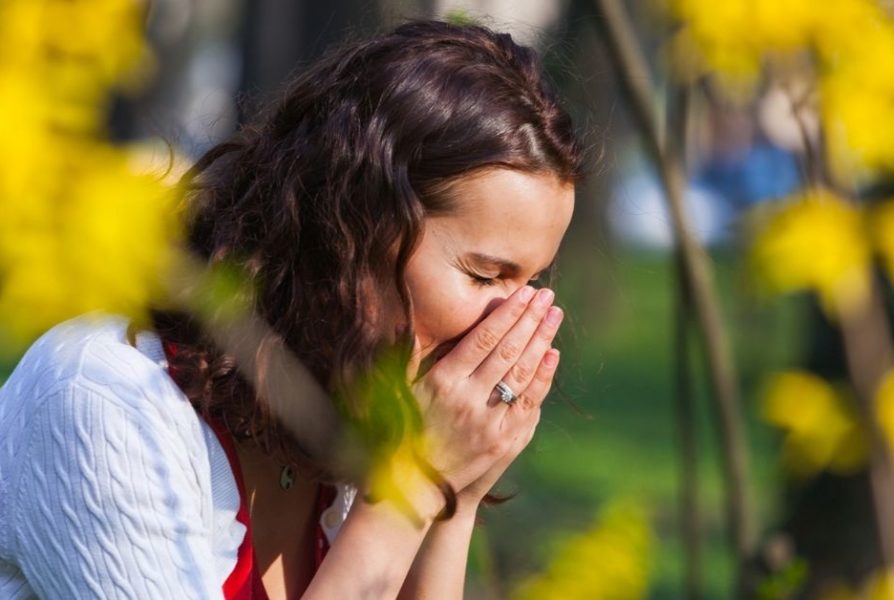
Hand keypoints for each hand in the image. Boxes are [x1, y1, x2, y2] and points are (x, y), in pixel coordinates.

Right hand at [409, 285, 563, 508]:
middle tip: (547, 295)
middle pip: (507, 350)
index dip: (507, 313)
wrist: (418, 486)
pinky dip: (543, 377)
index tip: (524, 293)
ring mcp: (488, 421)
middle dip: (530, 319)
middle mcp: (467, 398)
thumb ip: (409, 356)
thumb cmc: (405, 432)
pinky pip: (528, 403)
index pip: (483, 337)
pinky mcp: (503, 441)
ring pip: (522, 373)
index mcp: (442, 380)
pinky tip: (552, 354)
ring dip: (541, 340)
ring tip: (554, 316)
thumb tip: (410, 322)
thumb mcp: (399, 392)